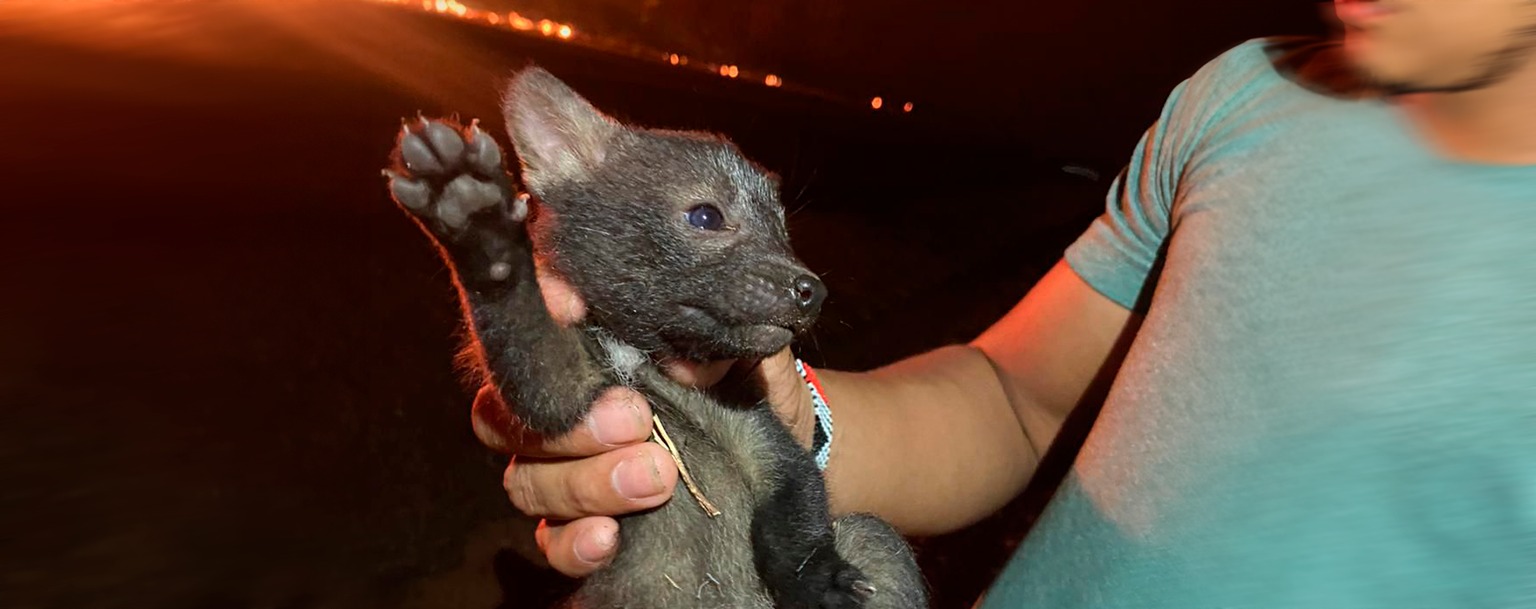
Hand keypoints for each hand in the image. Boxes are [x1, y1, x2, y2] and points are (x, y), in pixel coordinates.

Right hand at [469, 257, 814, 576]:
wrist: (777, 467)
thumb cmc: (745, 392)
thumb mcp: (748, 363)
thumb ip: (720, 349)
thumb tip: (680, 361)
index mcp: (586, 352)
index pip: (535, 324)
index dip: (540, 310)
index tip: (573, 308)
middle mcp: (556, 410)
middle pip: (508, 414)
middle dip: (572, 420)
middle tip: (636, 420)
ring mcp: (556, 474)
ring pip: (526, 480)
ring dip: (586, 482)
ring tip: (655, 478)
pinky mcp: (574, 532)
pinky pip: (551, 544)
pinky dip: (574, 543)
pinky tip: (610, 537)